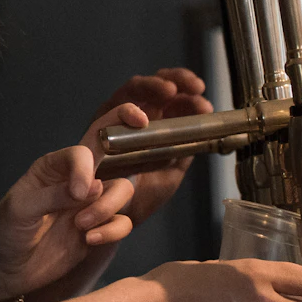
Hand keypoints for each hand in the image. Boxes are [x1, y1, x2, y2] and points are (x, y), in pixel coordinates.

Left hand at [0, 146, 133, 301]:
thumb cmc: (5, 231)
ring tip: (84, 229)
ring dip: (109, 211)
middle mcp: (76, 184)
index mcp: (53, 169)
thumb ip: (55, 195)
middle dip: (108, 196)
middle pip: (115, 171)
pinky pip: (121, 224)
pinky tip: (90, 240)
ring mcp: (89, 208)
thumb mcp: (21, 208)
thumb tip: (94, 187)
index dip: (87, 167)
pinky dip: (113, 232)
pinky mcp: (97, 231)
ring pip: (122, 196)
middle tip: (83, 218)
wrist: (3, 270)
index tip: (82, 192)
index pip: (82, 153)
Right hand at [86, 70, 211, 225]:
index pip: (173, 99)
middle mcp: (135, 119)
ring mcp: (115, 121)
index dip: (190, 95)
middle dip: (176, 80)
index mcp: (154, 126)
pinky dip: (124, 110)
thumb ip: (182, 152)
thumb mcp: (167, 175)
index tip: (205, 102)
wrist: (105, 221)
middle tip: (194, 87)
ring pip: (132, 90)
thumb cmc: (134, 199)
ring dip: (152, 86)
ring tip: (169, 91)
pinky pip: (108, 113)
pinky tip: (140, 117)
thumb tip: (204, 132)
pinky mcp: (96, 130)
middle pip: (155, 87)